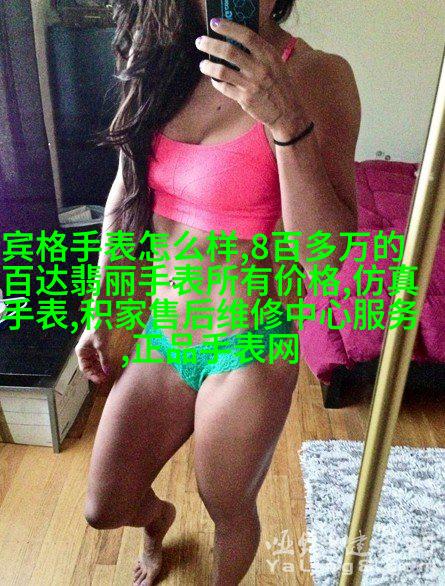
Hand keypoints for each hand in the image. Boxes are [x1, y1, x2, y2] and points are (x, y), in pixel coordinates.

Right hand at [75, 319, 138, 385]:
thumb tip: (107, 371)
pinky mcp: (96, 345)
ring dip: (100, 368)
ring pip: (94, 363)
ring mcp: (90, 349)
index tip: (101, 380)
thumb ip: (104, 359)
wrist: (101, 316)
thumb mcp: (101, 346)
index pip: (84, 368)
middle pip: (89, 367)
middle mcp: (84, 351)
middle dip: (97, 373)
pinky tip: (108, 365)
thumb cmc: (97, 329)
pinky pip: (98, 357)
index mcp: (81, 352)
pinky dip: (103, 362)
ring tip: (107, 373)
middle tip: (106, 378)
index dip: (92, 375)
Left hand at [195, 18, 307, 140]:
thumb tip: (236, 40)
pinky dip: (216, 83)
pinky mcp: (245, 99)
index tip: (214, 23)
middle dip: (211, 44)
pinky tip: (214, 80)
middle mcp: (260, 68)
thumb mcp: (275, 63)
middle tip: (200, 41)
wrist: (287, 112)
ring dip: (208, 66)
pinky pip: (225, 88)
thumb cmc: (280, 85)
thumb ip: (259, 52)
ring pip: (222, 71)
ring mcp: (251, 84)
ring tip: (203, 64)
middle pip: (229, 52)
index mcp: (269, 55)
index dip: (228, 28)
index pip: (246, 36)